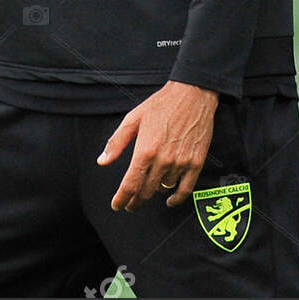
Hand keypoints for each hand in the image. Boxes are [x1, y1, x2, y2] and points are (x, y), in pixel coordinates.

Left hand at [97, 81, 219, 211]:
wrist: (192, 95)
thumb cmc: (161, 105)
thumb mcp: (133, 119)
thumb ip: (116, 142)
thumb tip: (102, 161)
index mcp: (145, 150)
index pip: (130, 184)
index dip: (122, 199)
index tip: (117, 205)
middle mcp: (162, 160)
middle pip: (145, 191)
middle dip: (135, 201)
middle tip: (129, 204)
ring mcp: (181, 163)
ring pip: (163, 189)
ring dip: (153, 192)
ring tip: (147, 189)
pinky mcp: (196, 163)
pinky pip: (185, 189)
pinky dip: (176, 198)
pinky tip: (169, 200)